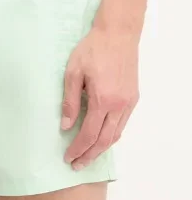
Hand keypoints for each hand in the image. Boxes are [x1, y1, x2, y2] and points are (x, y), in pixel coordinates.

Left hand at [61, 26, 139, 169]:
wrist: (117, 34)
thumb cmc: (92, 49)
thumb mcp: (73, 72)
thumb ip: (70, 100)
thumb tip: (66, 126)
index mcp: (103, 100)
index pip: (89, 134)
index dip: (78, 148)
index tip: (68, 157)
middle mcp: (119, 106)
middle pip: (105, 140)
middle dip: (90, 155)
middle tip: (77, 165)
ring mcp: (129, 102)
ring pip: (116, 134)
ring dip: (102, 148)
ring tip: (88, 155)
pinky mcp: (133, 97)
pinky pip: (123, 123)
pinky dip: (112, 134)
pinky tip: (102, 136)